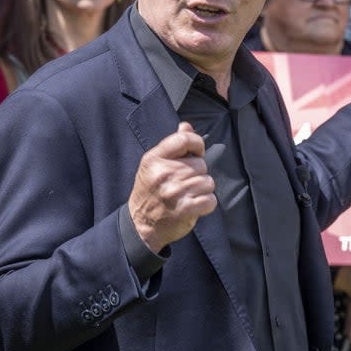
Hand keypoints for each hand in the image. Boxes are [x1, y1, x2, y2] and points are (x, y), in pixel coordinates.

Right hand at [129, 121, 215, 251]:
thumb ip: (173, 144)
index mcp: (154, 159)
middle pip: (201, 164)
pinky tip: (195, 206)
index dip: (197, 144)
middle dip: (198, 174)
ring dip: (202, 190)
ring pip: (208, 182)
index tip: (196, 153)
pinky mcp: (185, 209)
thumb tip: (186, 126)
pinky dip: (206, 204)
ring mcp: (175, 191)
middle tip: (184, 183)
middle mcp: (164, 173)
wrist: (140, 224)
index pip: (184, 139)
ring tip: (188, 195)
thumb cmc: (150, 191)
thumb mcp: (154, 164)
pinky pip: (210, 200)